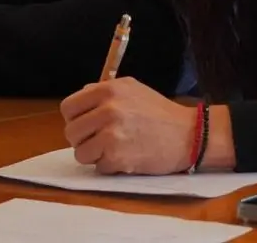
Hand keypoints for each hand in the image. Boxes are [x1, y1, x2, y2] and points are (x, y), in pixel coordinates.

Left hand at [61, 78, 196, 173]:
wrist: (188, 135)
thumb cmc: (160, 112)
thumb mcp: (132, 89)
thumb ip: (104, 91)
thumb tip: (80, 98)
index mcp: (108, 90)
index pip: (68, 107)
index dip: (75, 118)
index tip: (86, 124)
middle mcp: (108, 110)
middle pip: (71, 132)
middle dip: (83, 139)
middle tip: (102, 139)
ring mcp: (111, 135)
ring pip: (80, 153)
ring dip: (94, 155)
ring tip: (114, 148)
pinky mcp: (116, 158)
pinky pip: (97, 167)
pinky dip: (109, 166)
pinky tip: (126, 156)